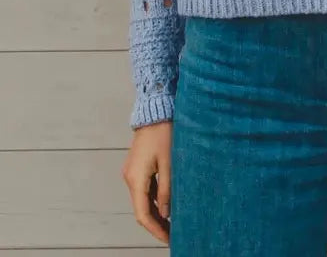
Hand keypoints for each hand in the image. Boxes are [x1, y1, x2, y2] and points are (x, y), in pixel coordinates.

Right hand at [122, 120, 172, 243]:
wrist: (154, 111)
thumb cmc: (163, 134)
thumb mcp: (169, 163)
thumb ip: (167, 190)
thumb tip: (166, 213)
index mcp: (136, 179)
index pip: (142, 214)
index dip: (155, 229)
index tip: (168, 239)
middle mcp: (130, 178)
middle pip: (141, 209)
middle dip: (156, 224)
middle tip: (173, 235)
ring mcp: (132, 172)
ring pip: (143, 200)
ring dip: (155, 213)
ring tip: (172, 224)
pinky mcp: (137, 166)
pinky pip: (144, 189)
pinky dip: (154, 200)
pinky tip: (166, 206)